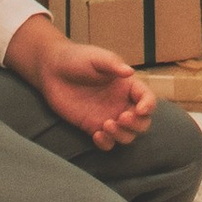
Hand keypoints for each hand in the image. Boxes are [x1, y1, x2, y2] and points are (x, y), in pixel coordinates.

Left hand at [7, 14, 154, 149]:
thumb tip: (130, 71)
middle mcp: (121, 103)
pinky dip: (106, 143)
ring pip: (127, 136)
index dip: (148, 106)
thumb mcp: (96, 57)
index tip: (139, 109)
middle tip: (121, 118)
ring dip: (122, 135)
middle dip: (136, 124)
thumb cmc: (77, 58)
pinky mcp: (93, 127)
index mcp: (127, 85)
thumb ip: (113, 65)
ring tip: (105, 125)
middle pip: (142, 122)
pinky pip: (107, 143)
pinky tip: (96, 134)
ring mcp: (108, 116)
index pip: (147, 99)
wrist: (53, 70)